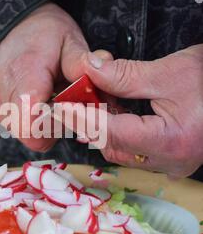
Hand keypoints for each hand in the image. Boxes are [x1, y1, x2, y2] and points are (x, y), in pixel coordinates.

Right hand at [0, 3, 88, 151]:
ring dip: (46, 124)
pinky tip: (42, 99)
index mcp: (25, 76)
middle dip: (57, 126)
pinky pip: (19, 128)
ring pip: (27, 134)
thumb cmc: (43, 33)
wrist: (12, 26)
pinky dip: (35, 119)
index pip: (34, 126)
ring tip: (54, 98)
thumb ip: (81, 62)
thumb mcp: (69, 40)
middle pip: (34, 135)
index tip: (72, 109)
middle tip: (68, 103)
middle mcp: (4, 94)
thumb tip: (99, 74)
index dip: (58, 126)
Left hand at [63, 45, 202, 177]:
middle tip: (76, 99)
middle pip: (113, 147)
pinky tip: (116, 112)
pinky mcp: (172, 160)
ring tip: (97, 101)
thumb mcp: (169, 72)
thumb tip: (89, 67)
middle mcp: (170, 162)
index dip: (82, 119)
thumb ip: (125, 75)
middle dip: (90, 124)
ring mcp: (172, 165)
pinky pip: (136, 152)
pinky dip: (119, 133)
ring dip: (104, 128)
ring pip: (122, 152)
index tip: (61, 106)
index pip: (111, 133)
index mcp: (171, 141)